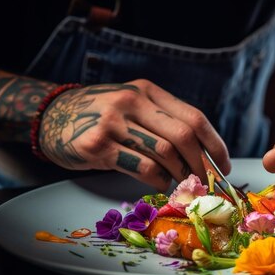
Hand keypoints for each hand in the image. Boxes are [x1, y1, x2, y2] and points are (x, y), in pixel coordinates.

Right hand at [39, 79, 229, 191]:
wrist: (51, 115)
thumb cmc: (102, 115)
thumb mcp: (134, 105)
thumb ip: (164, 122)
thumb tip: (205, 154)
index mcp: (148, 91)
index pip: (195, 118)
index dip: (215, 145)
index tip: (224, 165)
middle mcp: (132, 102)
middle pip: (183, 136)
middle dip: (202, 164)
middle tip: (207, 182)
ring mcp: (114, 123)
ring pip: (165, 154)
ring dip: (180, 174)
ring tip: (184, 183)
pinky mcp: (98, 146)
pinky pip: (142, 168)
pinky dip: (158, 179)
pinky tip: (160, 181)